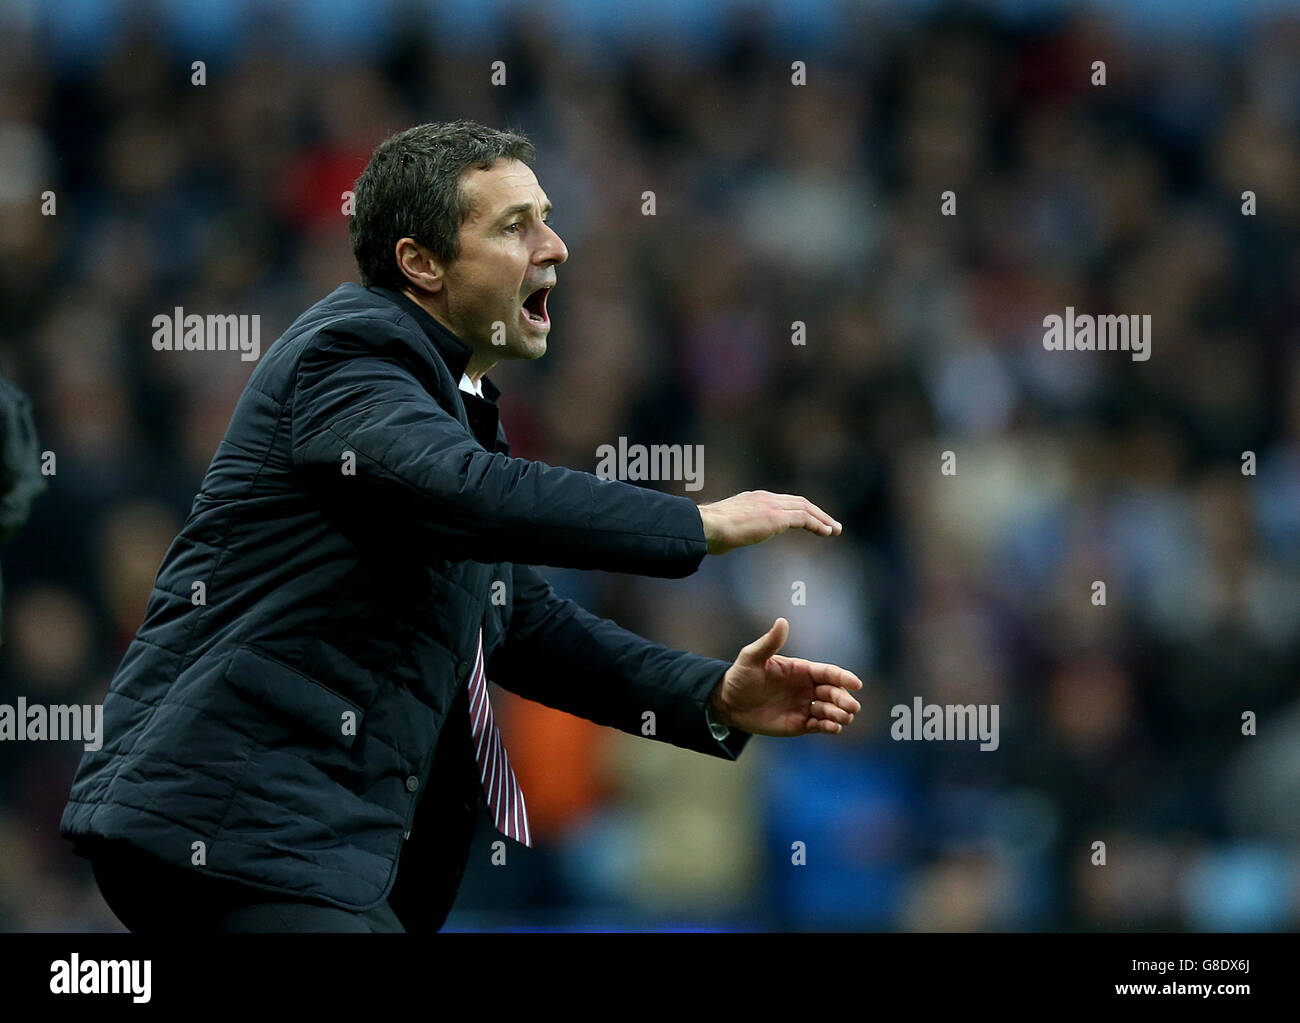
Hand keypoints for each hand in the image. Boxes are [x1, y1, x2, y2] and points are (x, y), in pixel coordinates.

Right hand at [697, 491, 841, 554]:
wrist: (704, 526)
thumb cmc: (705, 531)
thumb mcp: (721, 528)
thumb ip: (729, 530)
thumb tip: (723, 541)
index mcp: (752, 498)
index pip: (783, 501)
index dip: (799, 510)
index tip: (810, 520)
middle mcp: (764, 497)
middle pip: (798, 501)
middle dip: (816, 512)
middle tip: (830, 525)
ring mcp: (771, 505)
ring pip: (805, 508)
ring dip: (822, 519)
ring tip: (834, 530)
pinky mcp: (775, 517)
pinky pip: (803, 518)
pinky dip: (817, 524)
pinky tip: (827, 533)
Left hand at [710, 618, 862, 736]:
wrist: (728, 703)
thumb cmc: (740, 677)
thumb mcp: (751, 658)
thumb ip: (768, 642)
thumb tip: (782, 621)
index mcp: (801, 670)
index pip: (828, 672)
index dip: (844, 677)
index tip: (856, 684)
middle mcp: (807, 688)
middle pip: (834, 692)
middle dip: (844, 699)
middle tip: (851, 707)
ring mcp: (804, 706)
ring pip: (831, 711)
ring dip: (840, 714)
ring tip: (841, 718)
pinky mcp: (800, 724)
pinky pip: (820, 726)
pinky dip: (830, 727)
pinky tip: (833, 727)